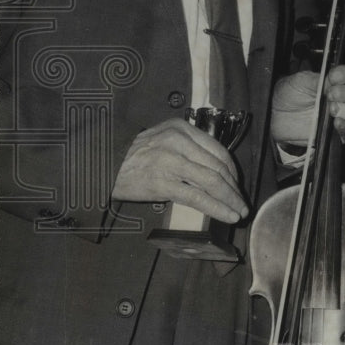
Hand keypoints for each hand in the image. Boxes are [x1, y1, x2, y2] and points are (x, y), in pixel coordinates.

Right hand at [111, 118, 249, 222]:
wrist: (103, 165)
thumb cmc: (134, 156)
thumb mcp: (162, 139)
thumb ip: (187, 148)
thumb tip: (215, 171)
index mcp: (180, 128)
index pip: (218, 150)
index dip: (233, 171)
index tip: (237, 185)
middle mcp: (178, 141)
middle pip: (218, 167)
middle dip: (234, 188)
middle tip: (241, 202)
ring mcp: (171, 161)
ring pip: (212, 182)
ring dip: (230, 200)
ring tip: (238, 212)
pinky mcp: (163, 182)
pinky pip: (197, 197)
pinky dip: (216, 208)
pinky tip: (227, 215)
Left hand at [270, 65, 344, 147]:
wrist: (277, 118)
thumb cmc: (289, 97)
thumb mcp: (300, 81)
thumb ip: (319, 79)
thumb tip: (333, 79)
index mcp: (338, 81)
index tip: (336, 76)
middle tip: (333, 92)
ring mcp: (343, 116)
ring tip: (333, 108)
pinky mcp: (338, 133)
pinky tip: (336, 121)